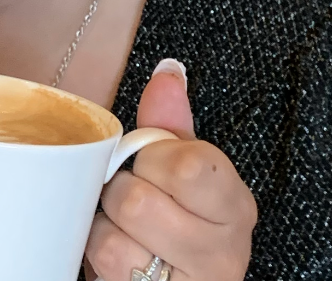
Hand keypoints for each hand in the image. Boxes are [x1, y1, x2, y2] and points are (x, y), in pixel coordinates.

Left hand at [85, 59, 256, 280]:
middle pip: (139, 202)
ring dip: (105, 225)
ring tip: (122, 226)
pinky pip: (103, 267)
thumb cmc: (180, 214)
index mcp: (236, 206)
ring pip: (113, 240)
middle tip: (132, 194)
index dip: (153, 156)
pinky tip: (118, 251)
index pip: (189, 166)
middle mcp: (224, 254)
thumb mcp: (184, 166)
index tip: (153, 162)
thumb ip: (172, 123)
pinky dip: (95, 252)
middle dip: (121, 190)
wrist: (181, 279)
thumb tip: (167, 71)